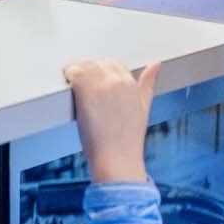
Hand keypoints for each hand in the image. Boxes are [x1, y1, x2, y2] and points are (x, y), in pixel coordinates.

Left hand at [62, 58, 160, 182]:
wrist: (117, 159)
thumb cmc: (128, 140)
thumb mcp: (143, 107)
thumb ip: (148, 84)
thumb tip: (156, 64)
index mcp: (131, 83)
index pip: (112, 64)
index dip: (101, 73)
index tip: (93, 83)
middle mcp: (117, 80)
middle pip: (97, 63)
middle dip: (87, 71)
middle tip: (79, 85)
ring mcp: (101, 85)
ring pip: (83, 66)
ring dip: (75, 72)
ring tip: (70, 84)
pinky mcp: (85, 91)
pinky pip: (74, 73)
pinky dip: (68, 76)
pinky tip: (67, 85)